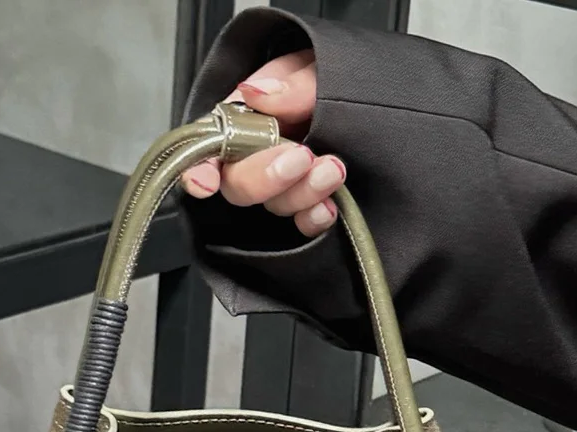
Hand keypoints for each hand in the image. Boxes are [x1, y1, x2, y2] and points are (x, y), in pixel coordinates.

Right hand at [181, 49, 343, 236]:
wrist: (377, 95)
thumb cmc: (335, 74)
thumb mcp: (316, 63)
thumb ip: (290, 81)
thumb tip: (258, 94)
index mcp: (243, 116)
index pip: (206, 147)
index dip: (199, 169)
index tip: (206, 184)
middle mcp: (255, 155)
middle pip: (238, 185)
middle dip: (265, 177)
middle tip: (300, 157)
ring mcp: (282, 185)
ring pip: (274, 206)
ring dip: (301, 193)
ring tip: (332, 169)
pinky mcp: (308, 206)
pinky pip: (303, 225)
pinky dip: (314, 219)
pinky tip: (329, 207)